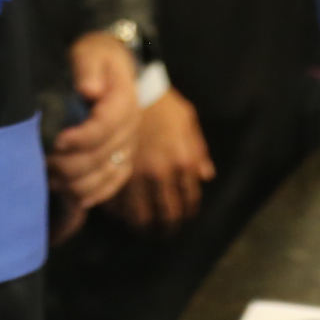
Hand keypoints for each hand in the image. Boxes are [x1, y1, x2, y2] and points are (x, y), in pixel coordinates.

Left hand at [48, 33, 140, 212]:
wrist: (112, 68)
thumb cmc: (95, 58)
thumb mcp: (89, 53)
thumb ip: (88, 70)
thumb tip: (88, 90)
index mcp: (125, 101)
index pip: (104, 128)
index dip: (79, 139)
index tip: (55, 140)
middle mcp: (131, 129)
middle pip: (101, 157)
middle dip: (68, 163)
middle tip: (41, 159)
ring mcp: (128, 148)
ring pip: (104, 178)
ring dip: (74, 182)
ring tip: (48, 175)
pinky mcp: (123, 161)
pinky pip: (110, 186)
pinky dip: (89, 195)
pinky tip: (68, 193)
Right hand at [104, 88, 214, 233]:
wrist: (129, 87)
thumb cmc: (161, 103)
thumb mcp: (188, 120)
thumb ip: (199, 151)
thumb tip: (207, 176)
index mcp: (182, 162)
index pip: (188, 201)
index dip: (186, 214)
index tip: (183, 218)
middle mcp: (160, 174)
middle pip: (166, 215)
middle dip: (166, 228)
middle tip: (163, 232)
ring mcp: (135, 175)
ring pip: (139, 216)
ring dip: (143, 227)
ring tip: (143, 229)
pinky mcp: (113, 172)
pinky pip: (115, 204)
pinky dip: (119, 214)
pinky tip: (121, 214)